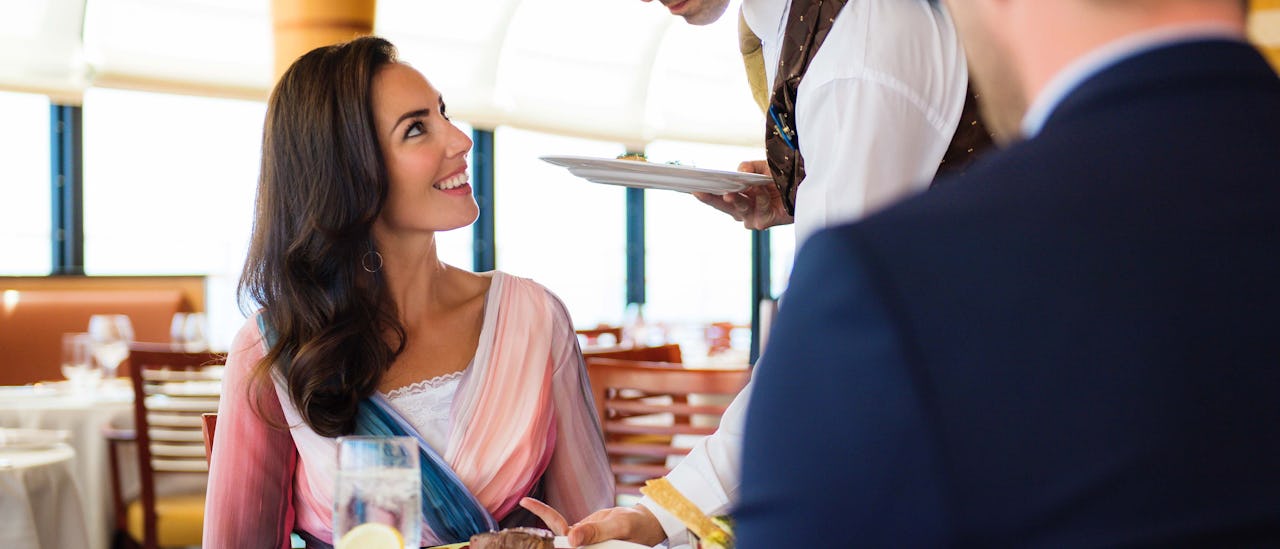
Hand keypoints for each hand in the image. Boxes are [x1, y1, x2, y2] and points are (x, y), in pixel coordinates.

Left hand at [519, 498, 666, 546]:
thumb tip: (571, 539)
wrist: (643, 523)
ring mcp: (580, 543)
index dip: (552, 542)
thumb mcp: (618, 526)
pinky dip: (547, 514)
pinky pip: (560, 525)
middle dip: (536, 535)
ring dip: (542, 518)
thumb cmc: (636, 526)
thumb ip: (595, 532)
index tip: (531, 530)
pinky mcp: (580, 534)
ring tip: (526, 502)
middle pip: (556, 543)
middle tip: (521, 511)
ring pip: (556, 533)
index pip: (565, 547)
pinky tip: (531, 504)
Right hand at [692, 160, 793, 230]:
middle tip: (702, 192)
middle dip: (712, 199)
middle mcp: (742, 210)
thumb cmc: (779, 179)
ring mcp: (752, 218)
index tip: (693, 189)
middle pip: (723, 206)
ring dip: (736, 199)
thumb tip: (739, 172)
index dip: (705, 195)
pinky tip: (763, 190)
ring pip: (739, 209)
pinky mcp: (766, 222)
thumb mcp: (761, 167)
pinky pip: (759, 210)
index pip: (717, 198)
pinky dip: (761, 198)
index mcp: (737, 198)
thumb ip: (748, 166)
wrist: (802, 187)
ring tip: (731, 192)